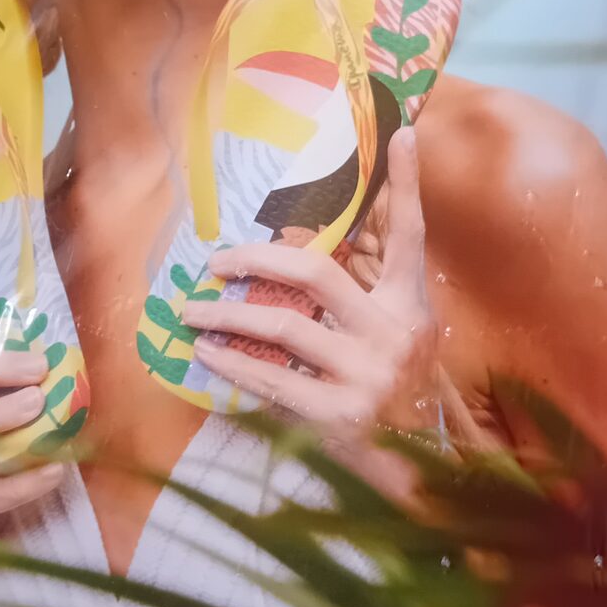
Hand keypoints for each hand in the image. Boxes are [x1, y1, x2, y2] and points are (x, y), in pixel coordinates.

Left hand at [181, 128, 437, 476]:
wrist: (414, 473)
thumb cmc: (391, 393)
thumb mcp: (396, 337)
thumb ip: (365, 294)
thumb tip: (318, 247)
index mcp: (410, 307)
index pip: (412, 236)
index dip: (408, 186)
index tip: (404, 132)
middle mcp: (394, 333)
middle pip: (316, 273)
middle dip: (255, 259)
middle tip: (214, 260)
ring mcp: (368, 375)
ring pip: (282, 326)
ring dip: (227, 315)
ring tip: (192, 310)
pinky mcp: (340, 416)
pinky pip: (271, 379)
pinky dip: (232, 364)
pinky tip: (205, 355)